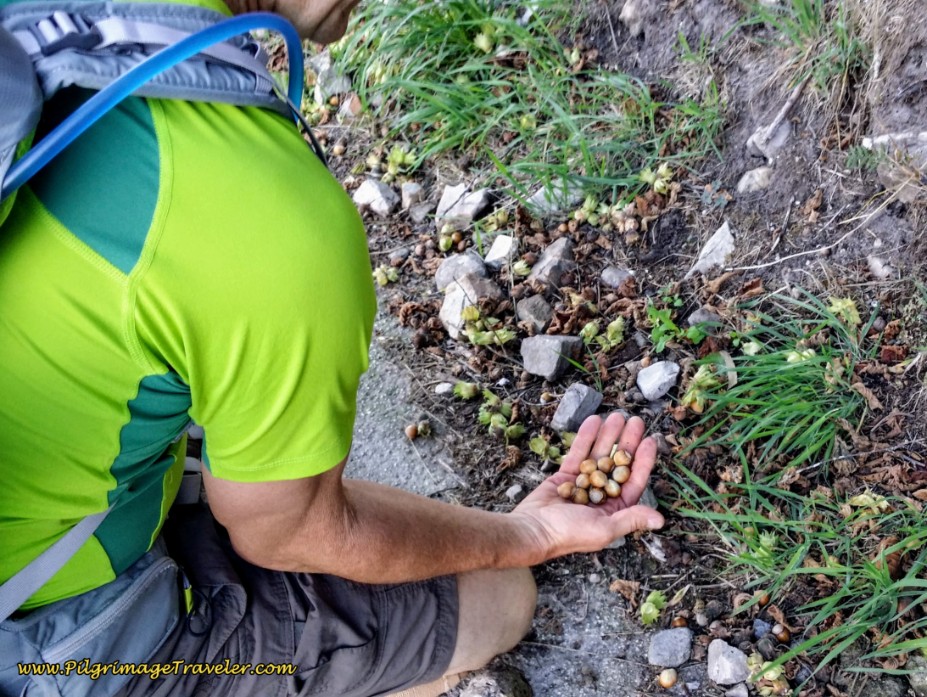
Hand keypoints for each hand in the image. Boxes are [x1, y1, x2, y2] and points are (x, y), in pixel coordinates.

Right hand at [511, 413, 664, 563]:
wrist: (534, 530)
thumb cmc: (570, 534)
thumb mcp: (605, 529)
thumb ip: (632, 519)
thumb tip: (661, 520)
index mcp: (614, 509)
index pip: (633, 480)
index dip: (642, 460)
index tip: (649, 440)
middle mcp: (601, 495)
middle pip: (617, 463)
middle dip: (626, 442)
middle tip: (634, 421)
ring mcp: (583, 483)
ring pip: (599, 455)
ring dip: (608, 436)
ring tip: (615, 416)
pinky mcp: (566, 476)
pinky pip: (578, 453)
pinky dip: (585, 438)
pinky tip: (593, 421)